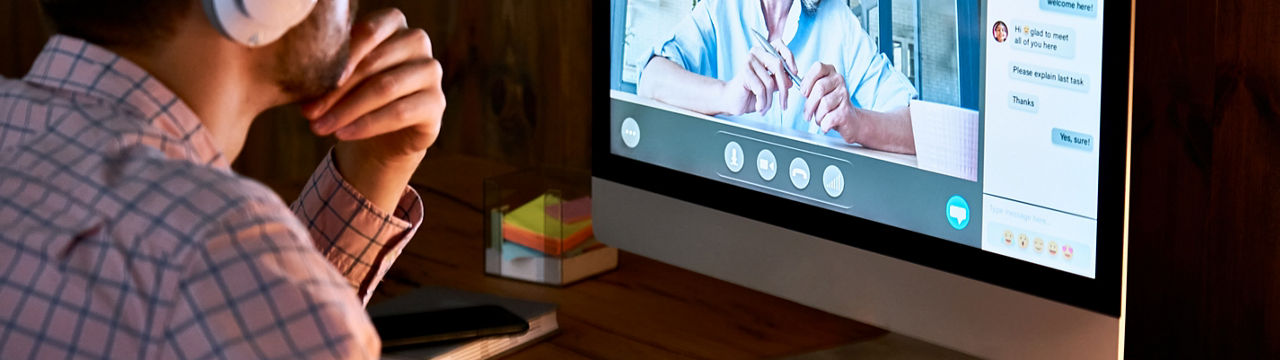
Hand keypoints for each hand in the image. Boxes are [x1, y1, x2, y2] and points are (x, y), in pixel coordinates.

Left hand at [301, 8, 445, 211]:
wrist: (383, 131)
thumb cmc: (354, 93)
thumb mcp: (339, 75)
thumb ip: (326, 64)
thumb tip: (291, 69)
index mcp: (394, 24)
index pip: (371, 30)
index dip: (345, 52)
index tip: (317, 77)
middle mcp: (417, 43)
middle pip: (374, 63)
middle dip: (337, 90)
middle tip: (308, 112)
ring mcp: (431, 72)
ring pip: (385, 88)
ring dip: (347, 110)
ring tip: (319, 127)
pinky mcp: (437, 103)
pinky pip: (400, 113)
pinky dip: (367, 125)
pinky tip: (343, 134)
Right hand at [719, 40, 797, 115]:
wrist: (730, 101)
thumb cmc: (749, 94)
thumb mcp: (769, 87)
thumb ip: (778, 81)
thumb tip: (791, 81)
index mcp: (763, 52)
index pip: (779, 45)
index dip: (789, 57)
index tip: (794, 74)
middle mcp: (756, 53)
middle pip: (778, 66)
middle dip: (784, 88)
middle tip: (784, 103)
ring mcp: (749, 61)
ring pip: (770, 82)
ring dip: (770, 100)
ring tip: (765, 108)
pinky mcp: (744, 72)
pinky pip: (761, 89)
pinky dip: (762, 102)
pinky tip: (759, 107)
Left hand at [800, 62, 858, 142]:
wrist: (849, 119)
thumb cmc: (829, 104)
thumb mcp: (817, 91)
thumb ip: (808, 86)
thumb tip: (797, 88)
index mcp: (830, 71)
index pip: (818, 67)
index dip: (808, 80)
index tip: (804, 93)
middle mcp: (839, 80)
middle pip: (819, 88)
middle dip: (809, 104)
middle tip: (807, 114)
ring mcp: (844, 94)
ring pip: (824, 104)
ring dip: (817, 116)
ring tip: (819, 118)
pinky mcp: (846, 110)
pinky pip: (829, 118)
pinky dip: (823, 124)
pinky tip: (826, 124)